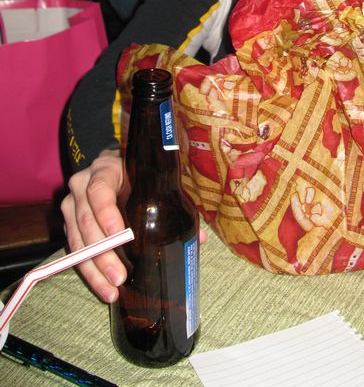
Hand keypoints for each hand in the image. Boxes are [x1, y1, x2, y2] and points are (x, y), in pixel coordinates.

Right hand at [61, 149, 207, 302]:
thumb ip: (174, 203)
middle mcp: (82, 186)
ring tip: (112, 289)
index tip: (119, 234)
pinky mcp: (69, 225)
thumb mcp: (151, 182)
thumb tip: (198, 237)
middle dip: (103, 253)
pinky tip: (104, 287)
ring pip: (77, 240)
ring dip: (94, 268)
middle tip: (119, 275)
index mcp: (104, 170)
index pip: (99, 190)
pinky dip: (89, 271)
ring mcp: (72, 206)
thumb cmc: (137, 177)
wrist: (114, 170)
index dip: (106, 213)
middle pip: (87, 221)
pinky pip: (74, 251)